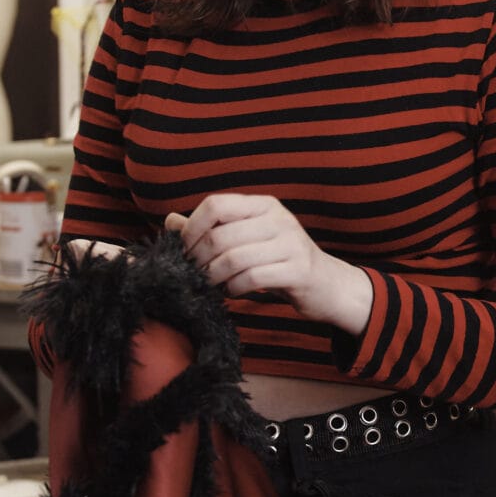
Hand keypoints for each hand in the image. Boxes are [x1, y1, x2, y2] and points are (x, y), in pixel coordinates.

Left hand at [167, 195, 373, 335]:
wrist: (325, 285)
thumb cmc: (279, 260)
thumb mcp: (246, 239)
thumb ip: (210, 230)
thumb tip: (170, 221)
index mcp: (263, 205)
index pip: (216, 204)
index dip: (193, 228)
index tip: (184, 250)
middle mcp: (278, 218)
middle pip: (221, 235)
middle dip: (200, 259)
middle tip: (195, 274)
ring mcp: (291, 243)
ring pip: (234, 259)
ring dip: (215, 277)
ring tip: (213, 284)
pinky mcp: (298, 269)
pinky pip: (252, 278)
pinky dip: (235, 289)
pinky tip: (233, 292)